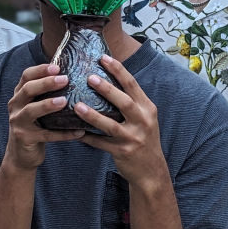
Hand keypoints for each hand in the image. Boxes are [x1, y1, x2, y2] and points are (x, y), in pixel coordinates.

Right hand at [5, 62, 84, 169]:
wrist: (21, 155)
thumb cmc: (35, 125)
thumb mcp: (35, 106)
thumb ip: (46, 93)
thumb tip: (73, 75)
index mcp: (19, 95)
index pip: (26, 76)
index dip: (40, 69)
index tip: (57, 67)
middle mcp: (15, 106)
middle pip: (28, 90)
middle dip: (46, 83)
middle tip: (65, 79)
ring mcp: (18, 123)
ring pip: (31, 111)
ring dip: (48, 104)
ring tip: (65, 101)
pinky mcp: (25, 139)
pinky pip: (47, 135)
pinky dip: (64, 134)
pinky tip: (79, 132)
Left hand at [74, 55, 166, 185]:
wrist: (152, 171)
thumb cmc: (144, 139)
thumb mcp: (144, 118)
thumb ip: (132, 102)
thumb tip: (107, 80)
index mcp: (147, 108)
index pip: (132, 85)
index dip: (118, 70)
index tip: (103, 58)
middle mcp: (143, 121)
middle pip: (124, 102)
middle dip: (107, 89)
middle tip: (89, 77)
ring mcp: (133, 138)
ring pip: (111, 125)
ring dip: (93, 115)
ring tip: (77, 105)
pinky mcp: (123, 152)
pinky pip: (101, 144)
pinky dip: (88, 138)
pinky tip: (75, 132)